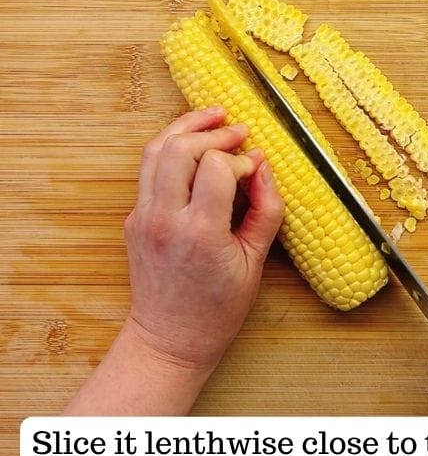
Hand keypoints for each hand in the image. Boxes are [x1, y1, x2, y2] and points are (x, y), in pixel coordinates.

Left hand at [124, 107, 283, 371]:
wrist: (170, 338)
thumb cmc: (218, 307)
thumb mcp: (256, 262)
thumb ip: (266, 210)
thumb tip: (264, 168)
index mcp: (200, 232)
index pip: (217, 168)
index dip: (242, 160)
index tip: (258, 168)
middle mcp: (164, 220)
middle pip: (178, 148)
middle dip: (212, 131)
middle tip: (238, 128)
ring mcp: (142, 217)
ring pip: (154, 151)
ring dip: (184, 128)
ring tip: (212, 117)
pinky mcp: (134, 218)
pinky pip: (149, 171)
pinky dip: (172, 151)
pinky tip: (195, 147)